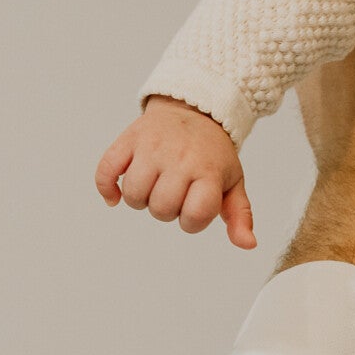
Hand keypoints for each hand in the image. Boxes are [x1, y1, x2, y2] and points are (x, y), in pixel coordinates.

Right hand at [96, 98, 254, 249]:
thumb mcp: (233, 181)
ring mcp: (152, 147)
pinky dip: (106, 188)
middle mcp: (179, 158)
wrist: (194, 109)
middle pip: (160, 208)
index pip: (194, 215)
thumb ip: (240, 215)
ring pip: (133, 194)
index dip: (191, 221)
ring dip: (140, 200)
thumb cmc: (212, 154)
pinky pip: (106, 171)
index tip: (193, 208)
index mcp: (207, 171)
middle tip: (173, 194)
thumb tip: (248, 244)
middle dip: (166, 210)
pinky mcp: (129, 140)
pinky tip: (115, 195)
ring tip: (152, 187)